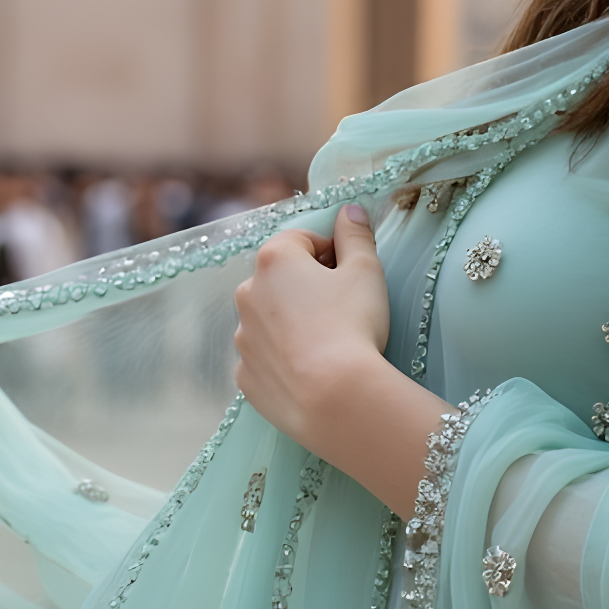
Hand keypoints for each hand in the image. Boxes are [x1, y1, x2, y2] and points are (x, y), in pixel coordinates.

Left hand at [233, 204, 391, 449]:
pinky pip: (265, 356)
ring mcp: (242, 337)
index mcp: (274, 260)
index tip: (349, 275)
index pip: (303, 240)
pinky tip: (312, 369)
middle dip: (308, 286)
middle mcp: (248, 293)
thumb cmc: (352, 324)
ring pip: (271, 318)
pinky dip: (284, 357)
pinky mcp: (244, 375)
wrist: (335, 397)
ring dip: (293, 321)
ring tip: (328, 343)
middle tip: (342, 308)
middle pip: (282, 278)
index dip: (331, 254)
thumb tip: (350, 211)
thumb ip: (356, 235)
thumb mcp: (366, 271)